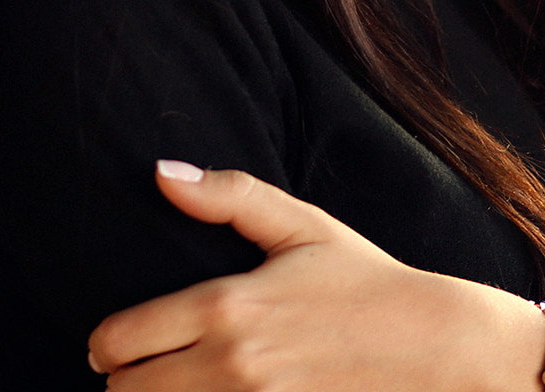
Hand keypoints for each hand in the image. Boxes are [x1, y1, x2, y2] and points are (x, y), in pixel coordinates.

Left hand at [86, 161, 544, 391]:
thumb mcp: (303, 227)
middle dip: (127, 380)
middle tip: (147, 369)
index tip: (118, 342)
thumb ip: (229, 196)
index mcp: (228, 305)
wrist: (436, 347)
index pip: (120, 339)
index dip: (108, 342)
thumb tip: (163, 173)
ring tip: (179, 386)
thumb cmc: (367, 283)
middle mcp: (232, 363)